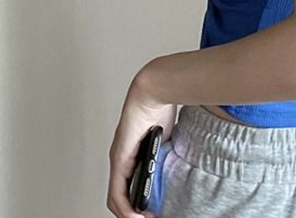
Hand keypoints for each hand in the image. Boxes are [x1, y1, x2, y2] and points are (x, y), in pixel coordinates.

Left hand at [106, 73, 176, 217]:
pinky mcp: (119, 159)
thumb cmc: (161, 106)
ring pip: (117, 198)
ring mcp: (118, 159)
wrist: (154, 91)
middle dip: (136, 210)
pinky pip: (117, 193)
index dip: (139, 200)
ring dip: (130, 213)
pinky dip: (125, 209)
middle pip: (123, 194)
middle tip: (151, 217)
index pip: (131, 183)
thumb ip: (166, 151)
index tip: (154, 210)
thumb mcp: (166, 137)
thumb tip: (178, 164)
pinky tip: (135, 216)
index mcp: (133, 151)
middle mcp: (121, 157)